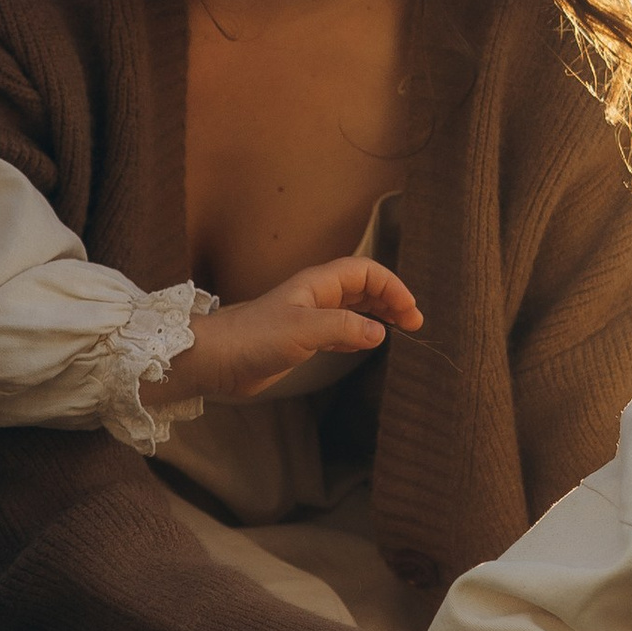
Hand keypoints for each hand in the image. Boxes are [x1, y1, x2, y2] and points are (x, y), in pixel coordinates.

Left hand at [159, 258, 423, 408]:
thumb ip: (345, 327)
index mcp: (318, 284)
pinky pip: (340, 329)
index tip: (410, 312)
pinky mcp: (301, 339)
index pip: (365, 272)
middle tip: (414, 323)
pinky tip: (368, 343)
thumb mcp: (304, 330)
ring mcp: (309, 317)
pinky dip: (359, 332)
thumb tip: (380, 332)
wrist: (217, 358)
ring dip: (379, 314)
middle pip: (363, 287)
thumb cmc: (254, 338)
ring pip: (354, 307)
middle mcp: (316, 297)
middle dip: (391, 299)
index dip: (391, 286)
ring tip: (401, 329)